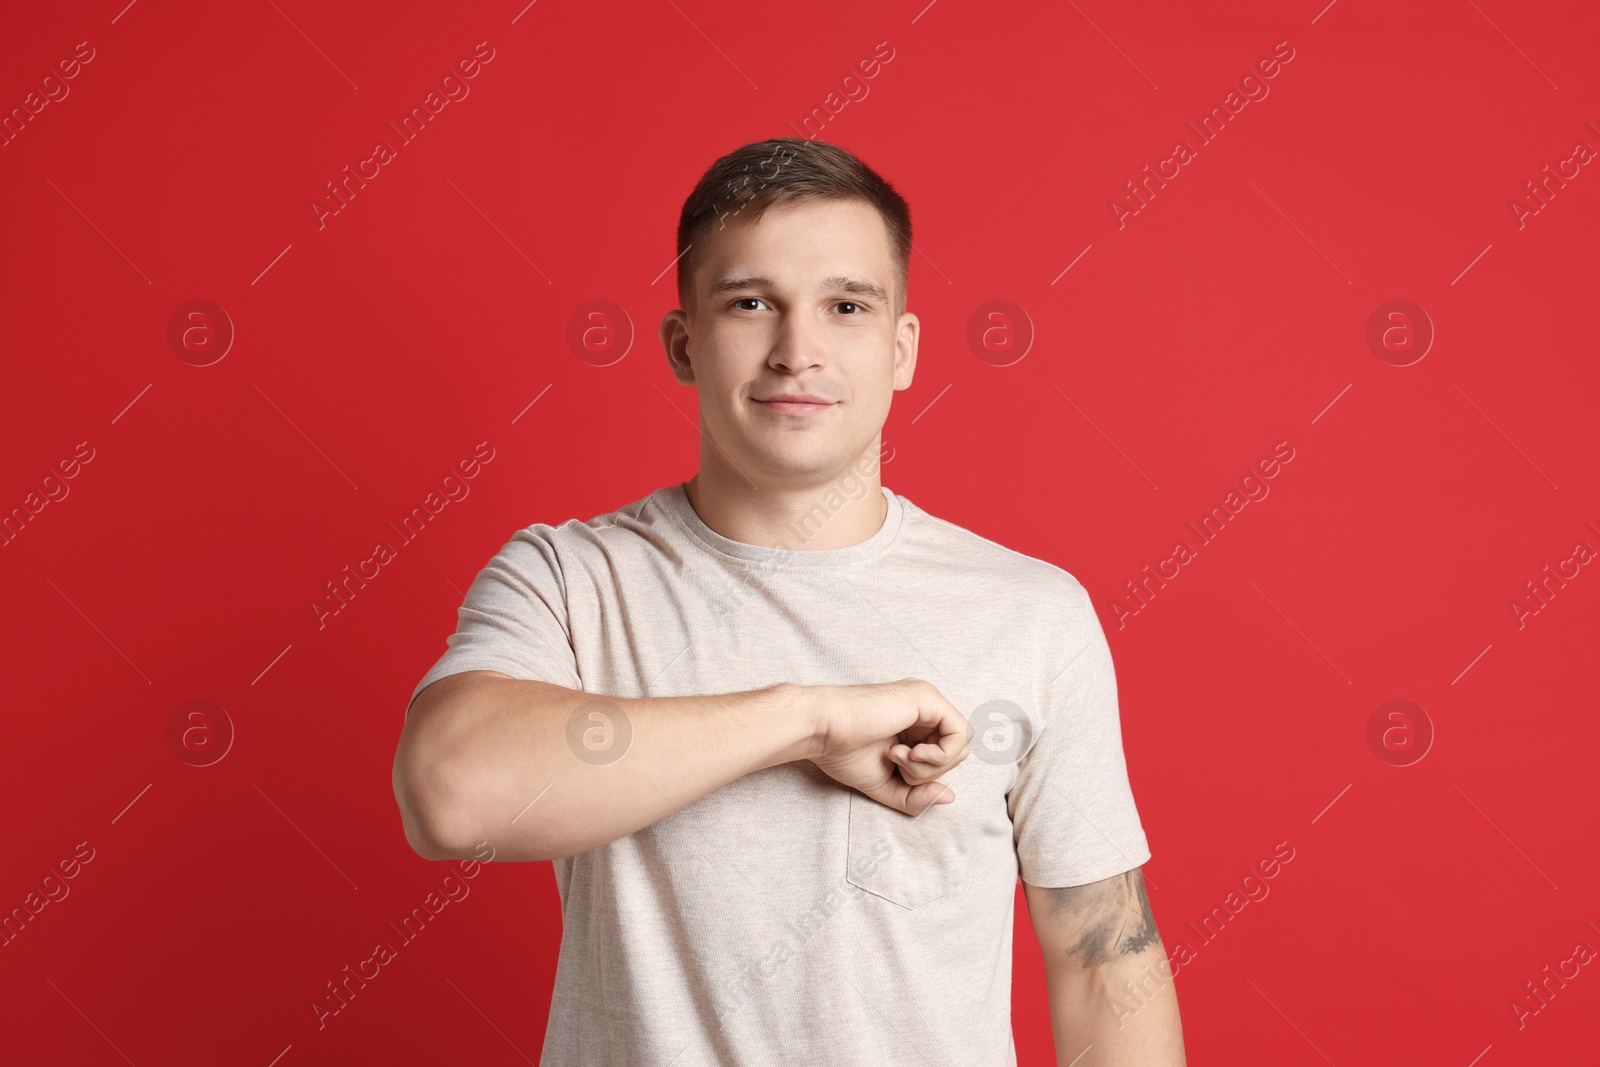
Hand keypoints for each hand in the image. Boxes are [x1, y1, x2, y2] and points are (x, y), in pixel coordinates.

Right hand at [800, 678, 972, 814]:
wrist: (822, 730)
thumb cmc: (844, 752)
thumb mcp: (887, 784)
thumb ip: (916, 796)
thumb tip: (949, 796)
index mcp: (916, 723)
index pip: (945, 756)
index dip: (926, 774)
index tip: (895, 765)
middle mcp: (925, 708)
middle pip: (957, 752)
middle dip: (929, 771)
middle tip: (895, 761)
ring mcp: (927, 700)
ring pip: (960, 745)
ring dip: (930, 765)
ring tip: (897, 755)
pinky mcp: (928, 698)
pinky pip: (959, 734)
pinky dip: (938, 755)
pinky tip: (909, 752)